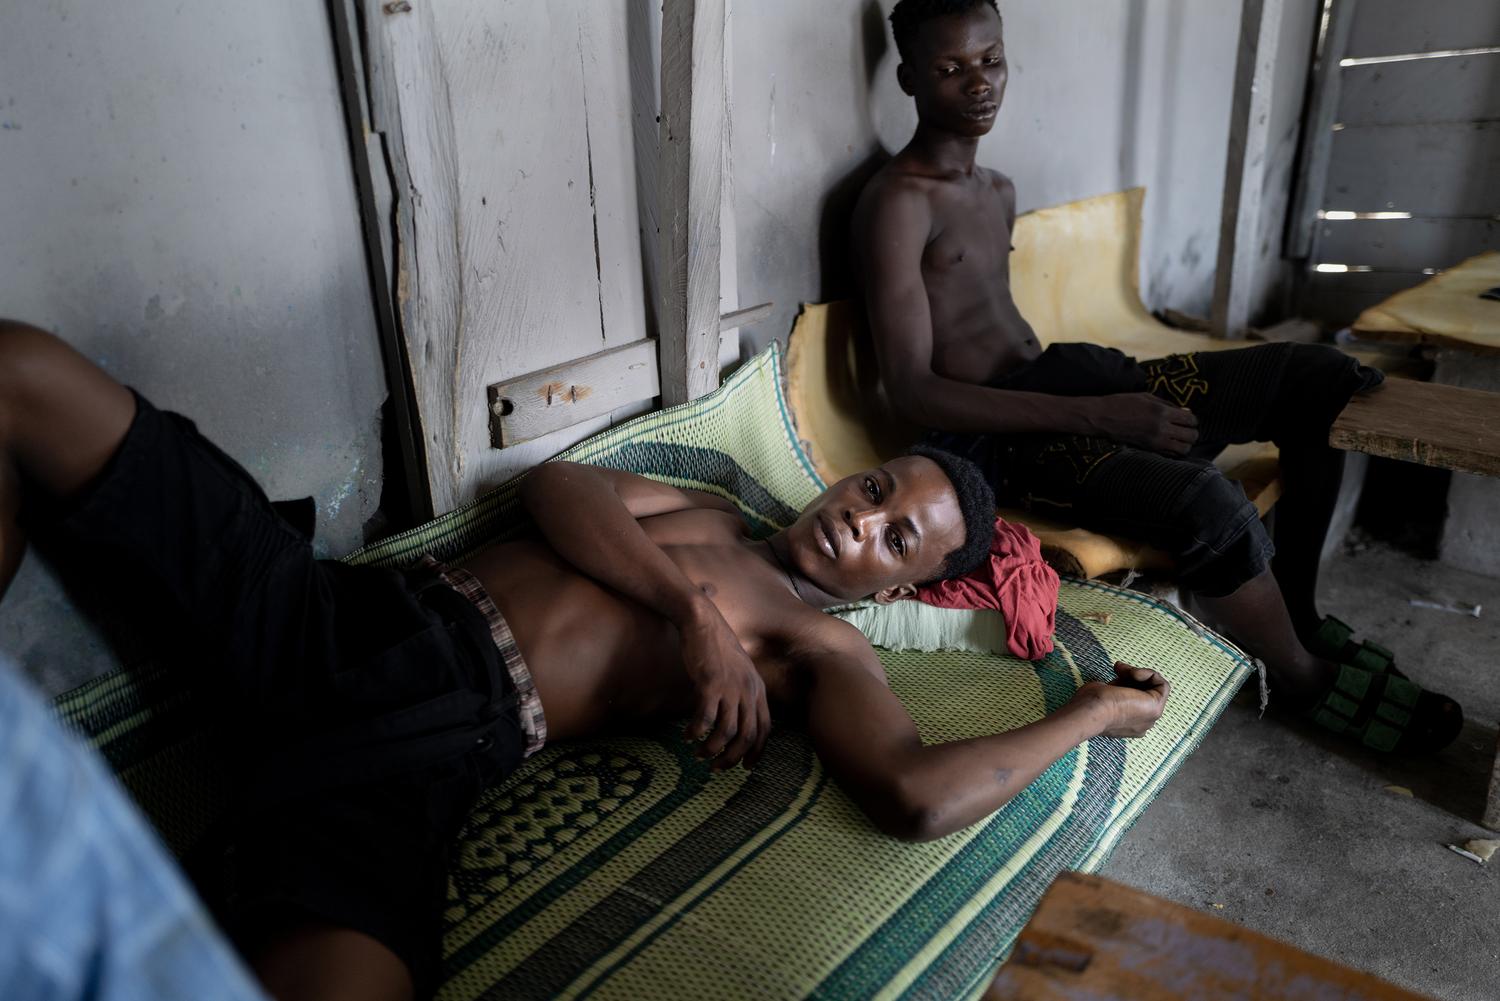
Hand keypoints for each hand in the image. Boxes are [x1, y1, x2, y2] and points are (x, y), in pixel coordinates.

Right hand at [679, 602, 770, 770]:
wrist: (703, 622)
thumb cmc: (717, 647)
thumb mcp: (738, 671)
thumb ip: (740, 693)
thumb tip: (733, 719)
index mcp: (758, 688)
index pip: (765, 728)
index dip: (757, 751)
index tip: (746, 766)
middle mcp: (748, 690)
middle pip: (747, 736)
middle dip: (732, 758)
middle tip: (716, 768)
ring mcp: (731, 687)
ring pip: (726, 731)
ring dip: (712, 749)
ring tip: (699, 754)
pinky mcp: (710, 683)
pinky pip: (705, 718)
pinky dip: (696, 731)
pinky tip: (687, 736)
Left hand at [1070, 662, 1169, 737]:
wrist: (1092, 712)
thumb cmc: (1090, 704)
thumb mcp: (1105, 692)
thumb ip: (1118, 688)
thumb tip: (1123, 673)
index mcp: (1127, 724)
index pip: (1134, 696)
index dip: (1126, 680)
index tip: (1114, 670)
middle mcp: (1141, 723)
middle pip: (1145, 692)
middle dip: (1132, 676)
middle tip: (1118, 668)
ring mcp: (1150, 717)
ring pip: (1154, 688)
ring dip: (1139, 673)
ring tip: (1123, 670)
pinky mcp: (1156, 708)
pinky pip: (1163, 685)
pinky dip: (1150, 674)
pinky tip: (1134, 673)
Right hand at [1090, 393, 1198, 454]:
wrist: (1102, 417)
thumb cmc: (1122, 403)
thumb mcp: (1147, 397)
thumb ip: (1168, 404)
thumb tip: (1186, 411)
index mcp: (1162, 412)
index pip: (1191, 419)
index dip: (1192, 419)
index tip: (1188, 418)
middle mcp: (1161, 428)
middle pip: (1191, 435)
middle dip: (1192, 432)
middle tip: (1186, 429)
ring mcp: (1155, 441)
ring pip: (1184, 448)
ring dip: (1185, 443)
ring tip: (1179, 438)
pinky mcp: (1148, 449)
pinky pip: (1171, 454)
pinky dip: (1174, 451)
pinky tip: (1169, 444)